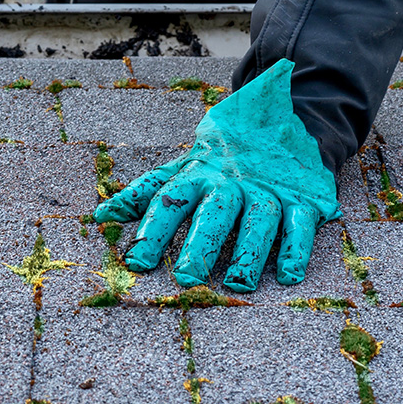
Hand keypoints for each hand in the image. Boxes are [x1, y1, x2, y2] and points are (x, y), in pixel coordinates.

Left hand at [93, 59, 340, 291]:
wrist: (283, 119)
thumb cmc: (222, 157)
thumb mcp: (183, 166)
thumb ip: (146, 192)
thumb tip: (101, 215)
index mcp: (198, 174)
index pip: (171, 201)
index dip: (152, 230)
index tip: (137, 262)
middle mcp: (232, 182)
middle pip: (215, 212)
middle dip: (201, 243)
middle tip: (187, 277)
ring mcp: (268, 189)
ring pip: (260, 219)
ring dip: (249, 252)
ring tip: (236, 284)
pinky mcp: (302, 198)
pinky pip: (300, 224)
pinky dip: (296, 248)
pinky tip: (288, 275)